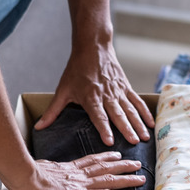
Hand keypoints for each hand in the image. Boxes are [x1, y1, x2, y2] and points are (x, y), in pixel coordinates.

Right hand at [12, 151, 145, 189]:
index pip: (90, 161)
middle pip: (105, 168)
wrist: (25, 178)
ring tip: (141, 178)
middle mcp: (78, 174)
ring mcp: (82, 185)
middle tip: (136, 163)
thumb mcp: (36, 170)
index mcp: (67, 168)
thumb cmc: (25, 175)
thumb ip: (43, 171)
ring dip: (128, 179)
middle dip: (122, 165)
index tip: (114, 154)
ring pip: (111, 180)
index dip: (104, 157)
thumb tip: (37, 172)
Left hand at [34, 43, 154, 145]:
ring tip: (144, 137)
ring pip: (130, 109)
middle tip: (134, 142)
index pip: (98, 116)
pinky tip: (151, 124)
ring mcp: (118, 91)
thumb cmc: (76, 70)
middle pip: (118, 114)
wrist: (93, 47)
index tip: (110, 141)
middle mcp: (106, 95)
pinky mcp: (126, 87)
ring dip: (138, 124)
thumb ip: (53, 111)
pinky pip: (137, 101)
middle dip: (126, 129)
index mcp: (90, 97)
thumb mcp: (62, 90)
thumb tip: (39, 127)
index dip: (104, 128)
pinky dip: (145, 112)